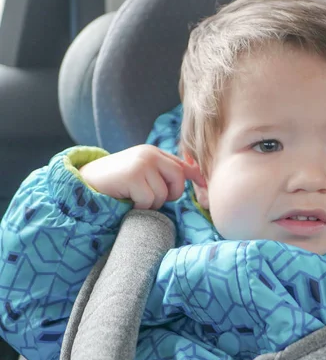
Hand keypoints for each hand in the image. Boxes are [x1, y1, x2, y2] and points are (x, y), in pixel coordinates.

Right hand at [79, 145, 203, 209]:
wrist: (84, 182)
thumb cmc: (116, 183)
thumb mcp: (142, 173)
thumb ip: (163, 174)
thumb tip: (196, 179)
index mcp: (154, 153)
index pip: (184, 165)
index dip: (197, 178)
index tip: (207, 190)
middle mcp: (150, 154)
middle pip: (178, 178)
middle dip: (170, 194)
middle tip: (152, 199)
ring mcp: (142, 163)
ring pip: (162, 193)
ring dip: (150, 203)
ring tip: (134, 197)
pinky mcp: (134, 175)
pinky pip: (148, 200)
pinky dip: (139, 207)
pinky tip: (127, 200)